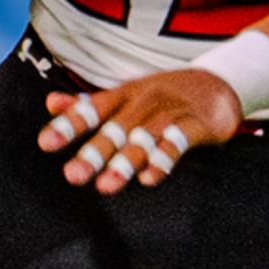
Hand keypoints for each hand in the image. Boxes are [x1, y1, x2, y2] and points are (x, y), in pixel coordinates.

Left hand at [37, 70, 244, 194]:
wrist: (222, 81)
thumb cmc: (166, 93)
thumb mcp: (126, 94)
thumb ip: (89, 104)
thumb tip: (51, 103)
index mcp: (124, 95)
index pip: (92, 108)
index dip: (69, 125)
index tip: (46, 144)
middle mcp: (145, 102)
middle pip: (116, 127)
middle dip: (94, 152)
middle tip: (73, 176)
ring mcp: (172, 112)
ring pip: (145, 137)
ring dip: (125, 161)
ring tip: (106, 186)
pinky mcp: (198, 124)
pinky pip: (179, 142)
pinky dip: (164, 159)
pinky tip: (148, 179)